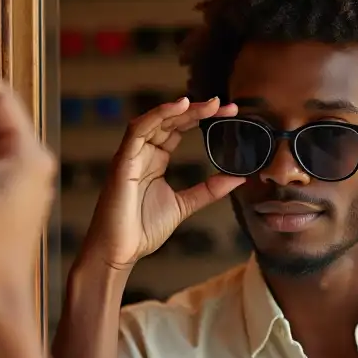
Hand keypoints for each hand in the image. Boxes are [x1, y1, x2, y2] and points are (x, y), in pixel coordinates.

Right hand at [80, 96, 243, 271]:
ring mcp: (131, 155)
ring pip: (156, 120)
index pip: (179, 129)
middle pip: (171, 120)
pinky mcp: (122, 161)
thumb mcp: (184, 205)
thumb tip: (239, 178)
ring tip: (210, 105)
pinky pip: (138, 130)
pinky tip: (180, 106)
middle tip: (227, 106)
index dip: (202, 117)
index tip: (230, 113)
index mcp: (155, 160)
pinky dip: (158, 115)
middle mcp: (143, 152)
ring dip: (182, 109)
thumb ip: (209, 190)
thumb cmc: (142, 230)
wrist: (118, 252)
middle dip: (199, 110)